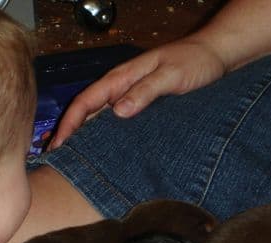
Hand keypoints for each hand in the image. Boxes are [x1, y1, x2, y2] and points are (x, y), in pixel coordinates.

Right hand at [49, 38, 225, 148]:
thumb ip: (146, 91)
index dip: (69, 124)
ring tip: (69, 160)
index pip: (86, 101)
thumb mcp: (172, 76)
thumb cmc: (195, 61)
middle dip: (67, 133)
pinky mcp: (139, 104)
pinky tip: (98, 150)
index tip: (58, 145)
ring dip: (81, 137)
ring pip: (97, 118)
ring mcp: (128, 95)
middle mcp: (120, 87)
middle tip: (55, 159)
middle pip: (85, 111)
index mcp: (122, 78)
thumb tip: (118, 111)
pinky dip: (100, 135)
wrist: (215, 54)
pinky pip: (113, 121)